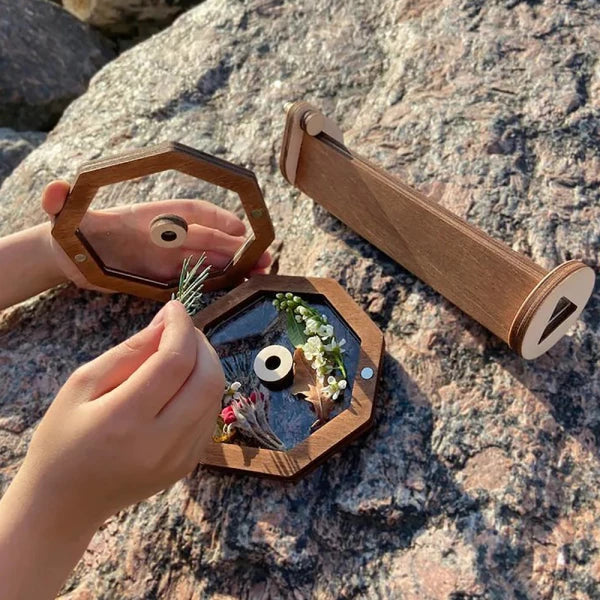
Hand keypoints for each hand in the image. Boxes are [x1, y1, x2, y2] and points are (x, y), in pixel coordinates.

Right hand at [0, 300, 223, 598]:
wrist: (64, 504)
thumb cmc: (63, 438)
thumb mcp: (82, 384)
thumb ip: (130, 351)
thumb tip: (168, 321)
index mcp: (125, 421)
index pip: (174, 362)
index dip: (181, 327)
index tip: (175, 307)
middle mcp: (161, 444)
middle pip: (207, 379)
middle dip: (201, 344)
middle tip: (181, 329)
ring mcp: (180, 459)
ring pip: (214, 396)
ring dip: (206, 364)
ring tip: (180, 352)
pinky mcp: (188, 465)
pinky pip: (209, 415)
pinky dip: (203, 389)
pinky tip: (180, 384)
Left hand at [42, 180, 271, 290]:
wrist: (69, 254)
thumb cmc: (70, 231)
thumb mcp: (61, 215)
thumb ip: (59, 201)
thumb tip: (55, 190)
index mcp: (148, 217)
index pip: (187, 212)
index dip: (213, 218)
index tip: (237, 227)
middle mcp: (165, 235)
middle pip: (208, 237)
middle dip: (236, 246)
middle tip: (263, 256)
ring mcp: (168, 256)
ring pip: (209, 257)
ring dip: (236, 263)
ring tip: (262, 270)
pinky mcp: (166, 275)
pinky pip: (198, 276)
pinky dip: (220, 279)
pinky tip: (239, 284)